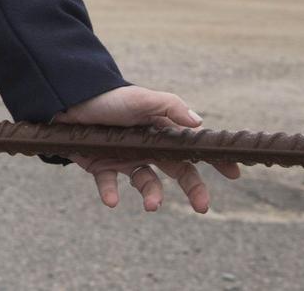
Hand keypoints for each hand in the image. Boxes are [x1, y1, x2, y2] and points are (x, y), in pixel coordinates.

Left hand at [53, 84, 241, 213]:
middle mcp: (147, 147)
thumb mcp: (142, 98)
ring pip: (147, 183)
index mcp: (161, 130)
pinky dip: (111, 193)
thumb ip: (171, 107)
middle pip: (178, 171)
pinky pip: (110, 184)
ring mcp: (126, 158)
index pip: (193, 148)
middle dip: (194, 189)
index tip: (234, 173)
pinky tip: (112, 200)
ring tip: (152, 206)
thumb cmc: (110, 97)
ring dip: (152, 196)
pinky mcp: (101, 165)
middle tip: (203, 207)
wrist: (68, 98)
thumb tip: (198, 123)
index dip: (214, 160)